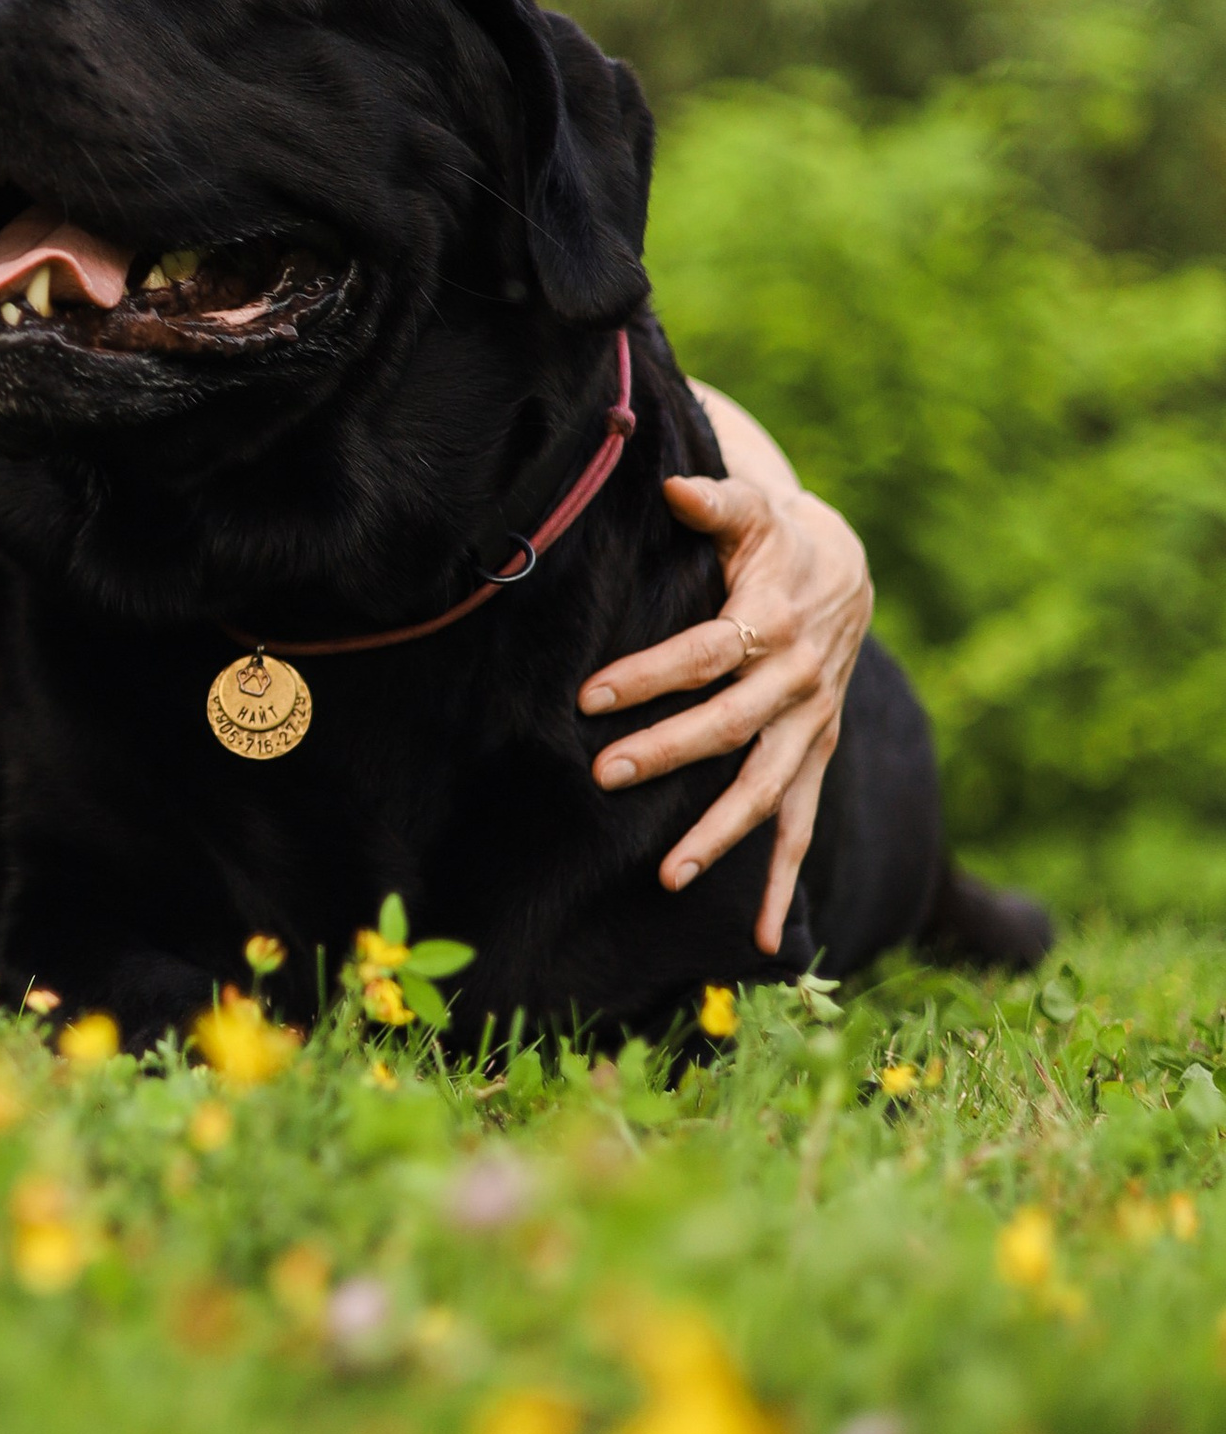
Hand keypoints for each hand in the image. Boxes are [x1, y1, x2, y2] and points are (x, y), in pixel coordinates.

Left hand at [580, 476, 873, 954]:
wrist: (844, 571)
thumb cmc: (776, 540)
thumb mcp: (752, 511)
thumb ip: (714, 503)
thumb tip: (674, 490)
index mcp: (773, 623)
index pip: (701, 655)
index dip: (648, 675)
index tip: (588, 696)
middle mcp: (797, 683)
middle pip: (728, 727)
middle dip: (667, 753)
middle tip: (604, 774)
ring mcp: (809, 728)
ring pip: (767, 790)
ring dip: (722, 835)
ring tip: (671, 875)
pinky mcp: (813, 756)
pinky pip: (801, 828)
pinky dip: (786, 885)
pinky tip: (769, 942)